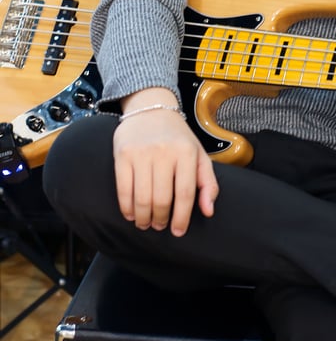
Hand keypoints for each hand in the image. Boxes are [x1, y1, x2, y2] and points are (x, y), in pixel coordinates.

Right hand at [113, 107, 218, 236]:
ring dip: (143, 217)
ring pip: (142, 197)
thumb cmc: (178, 138)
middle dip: (160, 219)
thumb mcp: (199, 155)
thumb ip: (208, 183)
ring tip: (146, 223)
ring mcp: (141, 153)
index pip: (185, 193)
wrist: (151, 109)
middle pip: (161, 199)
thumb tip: (208, 211)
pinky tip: (131, 214)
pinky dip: (127, 207)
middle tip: (160, 226)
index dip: (182, 217)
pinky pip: (123, 189)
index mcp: (186, 153)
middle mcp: (164, 152)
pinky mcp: (123, 154)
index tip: (178, 231)